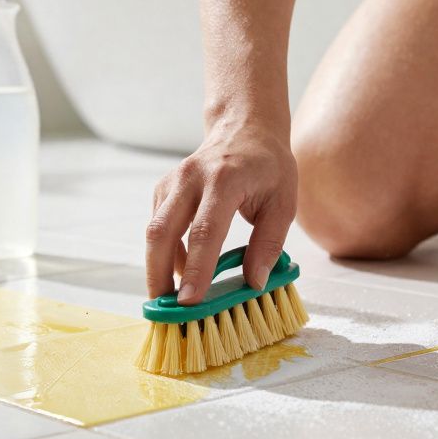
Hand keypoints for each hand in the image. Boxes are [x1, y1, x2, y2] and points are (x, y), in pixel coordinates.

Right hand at [146, 119, 297, 304]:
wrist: (245, 128)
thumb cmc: (269, 167)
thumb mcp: (283, 203)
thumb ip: (269, 244)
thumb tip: (254, 283)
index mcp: (224, 181)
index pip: (204, 232)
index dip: (195, 269)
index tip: (189, 302)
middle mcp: (191, 178)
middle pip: (162, 232)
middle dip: (159, 275)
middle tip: (166, 310)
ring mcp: (173, 181)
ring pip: (153, 230)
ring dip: (158, 268)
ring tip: (171, 297)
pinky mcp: (164, 189)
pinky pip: (157, 226)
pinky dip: (165, 253)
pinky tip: (181, 268)